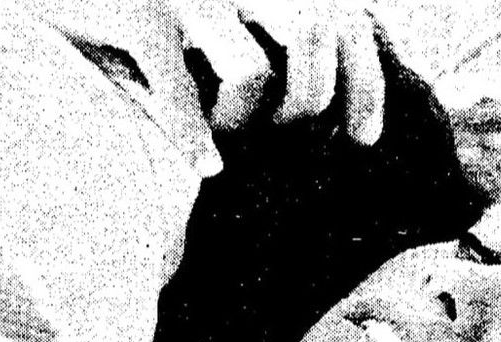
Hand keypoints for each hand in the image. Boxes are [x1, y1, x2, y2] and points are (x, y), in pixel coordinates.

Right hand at [32, 0, 396, 158]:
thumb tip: (314, 107)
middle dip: (312, 104)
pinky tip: (204, 167)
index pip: (345, 18)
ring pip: (254, 71)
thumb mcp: (207, 22)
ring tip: (222, 140)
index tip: (363, 138)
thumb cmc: (134, 10)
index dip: (366, 81)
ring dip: (245, 122)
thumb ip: (255, 41)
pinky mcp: (137, 14)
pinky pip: (180, 90)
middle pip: (317, 37)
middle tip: (283, 138)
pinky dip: (194, 136)